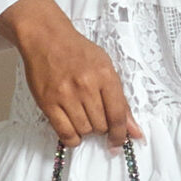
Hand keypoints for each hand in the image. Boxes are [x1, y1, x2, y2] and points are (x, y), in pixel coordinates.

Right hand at [0, 0, 144, 145]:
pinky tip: (74, 129)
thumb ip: (121, 100)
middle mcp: (86, 86)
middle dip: (102, 127)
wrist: (46, 38)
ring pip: (84, 130)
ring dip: (86, 130)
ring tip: (82, 116)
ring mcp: (65, 95)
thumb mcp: (105, 67)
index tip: (118, 142)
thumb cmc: (77, 52)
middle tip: (96, 116)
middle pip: (101, 126)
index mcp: (105, 76)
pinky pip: (65, 133)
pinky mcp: (48, 102)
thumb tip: (134, 130)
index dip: (120, 134)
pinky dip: (72, 138)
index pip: (118, 115)